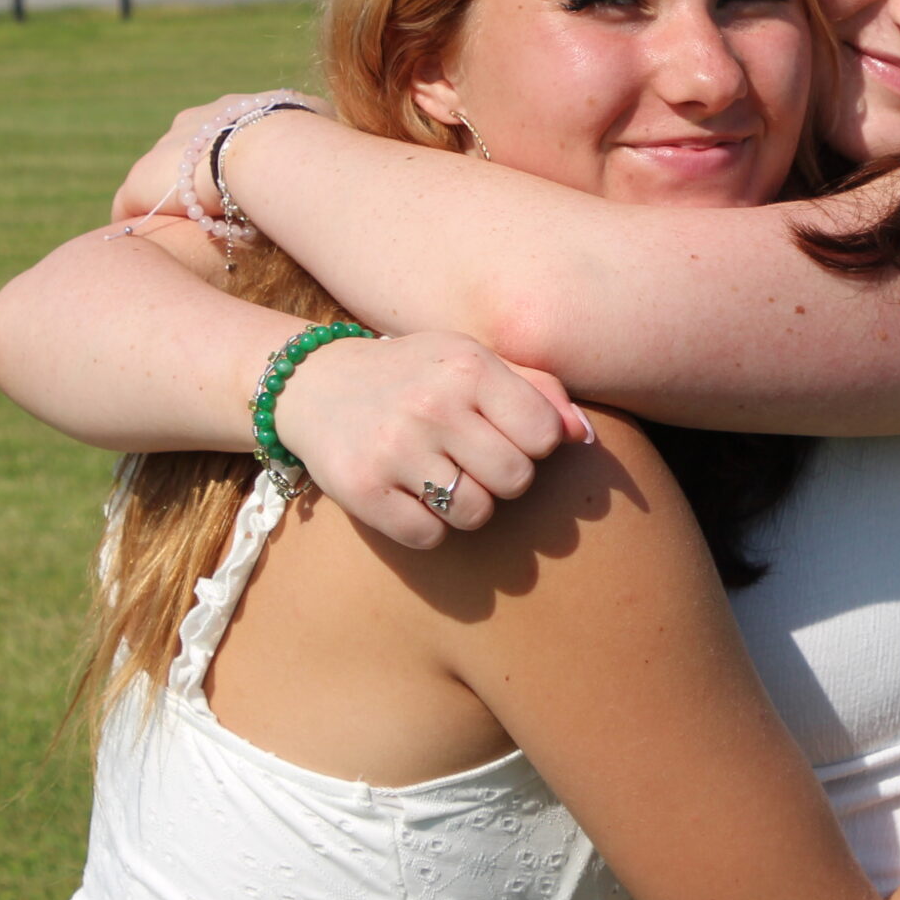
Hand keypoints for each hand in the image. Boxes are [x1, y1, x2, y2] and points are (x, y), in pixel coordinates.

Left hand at [113, 91, 332, 222]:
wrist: (267, 151)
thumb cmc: (307, 141)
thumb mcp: (324, 127)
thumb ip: (325, 133)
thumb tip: (347, 144)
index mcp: (237, 108)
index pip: (226, 132)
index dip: (232, 158)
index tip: (240, 183)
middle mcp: (196, 121)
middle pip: (187, 150)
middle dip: (195, 177)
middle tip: (208, 211)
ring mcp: (167, 149)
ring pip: (158, 176)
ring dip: (167, 200)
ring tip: (174, 232)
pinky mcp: (143, 179)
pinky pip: (130, 202)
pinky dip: (136, 220)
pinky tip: (146, 242)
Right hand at [276, 331, 592, 546]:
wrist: (316, 384)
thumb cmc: (417, 375)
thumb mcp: (474, 362)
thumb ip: (539, 392)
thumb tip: (583, 436)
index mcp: (468, 367)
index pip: (544, 436)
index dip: (533, 443)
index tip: (506, 433)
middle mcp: (431, 405)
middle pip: (516, 479)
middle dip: (504, 478)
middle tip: (474, 459)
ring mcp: (393, 450)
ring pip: (476, 514)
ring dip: (468, 504)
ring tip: (441, 474)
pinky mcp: (361, 490)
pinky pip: (429, 536)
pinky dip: (428, 525)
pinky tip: (409, 494)